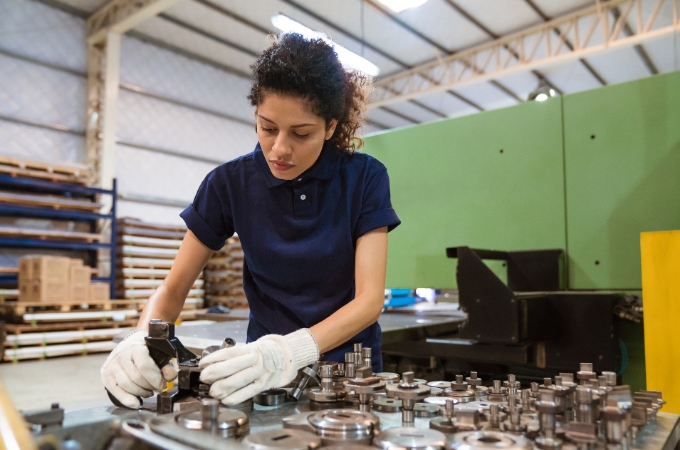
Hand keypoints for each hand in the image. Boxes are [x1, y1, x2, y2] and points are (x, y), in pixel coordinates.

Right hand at [101, 329, 177, 408]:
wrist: (129, 344)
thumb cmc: (146, 350)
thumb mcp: (158, 353)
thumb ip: (166, 365)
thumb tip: (171, 376)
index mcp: (135, 347)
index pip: (144, 366)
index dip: (155, 379)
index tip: (163, 385)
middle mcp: (121, 355)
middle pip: (136, 378)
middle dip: (149, 387)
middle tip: (157, 388)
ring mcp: (111, 365)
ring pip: (126, 386)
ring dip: (140, 393)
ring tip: (148, 392)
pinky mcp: (106, 375)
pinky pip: (116, 392)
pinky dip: (127, 400)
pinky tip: (136, 403)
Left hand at [199, 329, 318, 404]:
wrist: (286, 356)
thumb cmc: (263, 353)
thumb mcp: (249, 349)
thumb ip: (233, 357)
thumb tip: (211, 365)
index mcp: (251, 349)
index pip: (230, 353)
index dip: (215, 358)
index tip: (202, 364)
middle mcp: (256, 360)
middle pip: (235, 366)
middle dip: (217, 373)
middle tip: (204, 378)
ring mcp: (262, 372)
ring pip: (242, 379)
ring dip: (225, 386)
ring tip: (213, 391)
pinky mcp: (265, 384)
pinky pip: (250, 391)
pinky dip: (238, 396)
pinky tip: (226, 400)